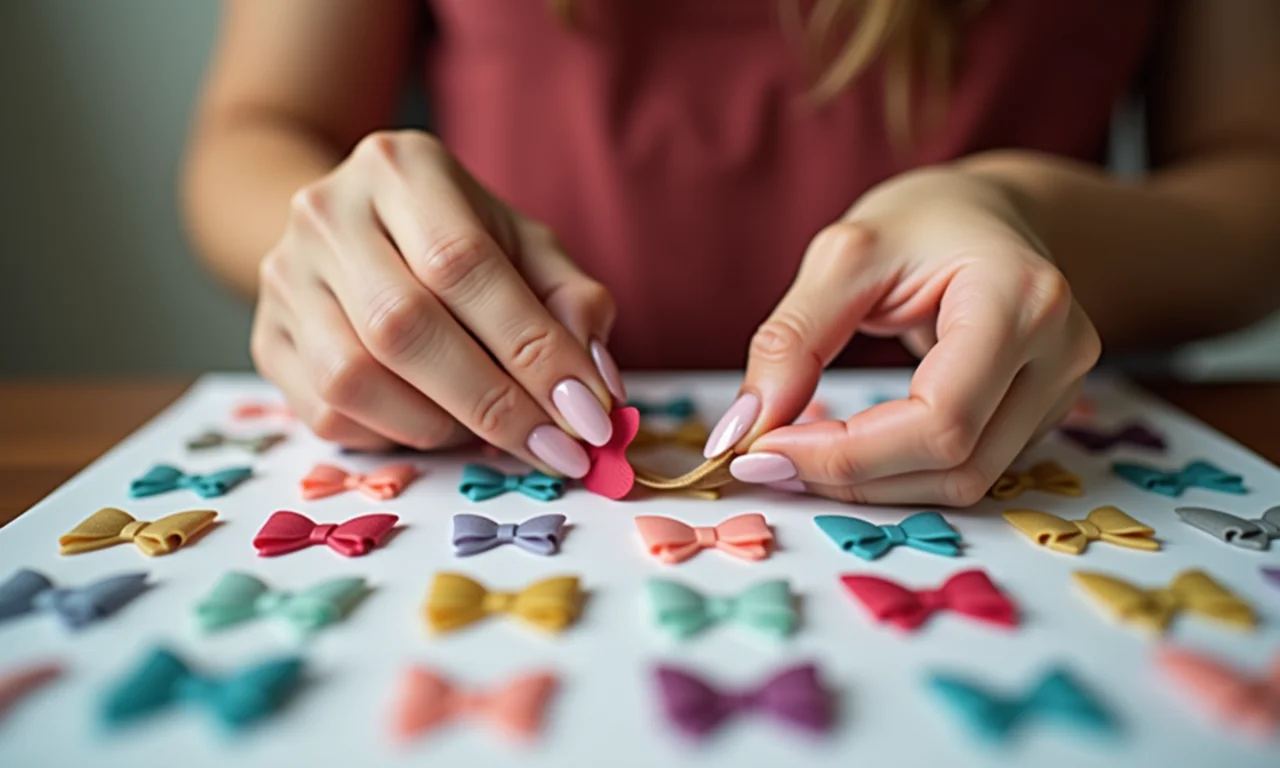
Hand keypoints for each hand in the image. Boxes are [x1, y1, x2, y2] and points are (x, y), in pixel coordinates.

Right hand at [251, 130, 625, 476]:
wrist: (350, 228)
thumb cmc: (455, 241)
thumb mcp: (524, 247)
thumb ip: (569, 300)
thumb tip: (595, 381)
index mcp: (402, 169)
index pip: (465, 264)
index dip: (532, 349)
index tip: (589, 414)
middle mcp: (328, 214)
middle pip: (404, 327)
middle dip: (495, 402)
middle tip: (558, 449)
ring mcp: (284, 279)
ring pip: (356, 378)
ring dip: (441, 425)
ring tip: (494, 429)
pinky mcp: (265, 340)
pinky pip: (328, 413)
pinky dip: (395, 435)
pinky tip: (435, 421)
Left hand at [706, 166, 1100, 504]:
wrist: (990, 214)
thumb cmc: (924, 221)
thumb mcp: (844, 255)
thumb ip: (792, 338)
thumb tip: (746, 430)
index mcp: (1021, 300)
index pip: (940, 418)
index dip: (848, 454)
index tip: (766, 450)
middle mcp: (1058, 352)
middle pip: (956, 463)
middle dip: (851, 475)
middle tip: (770, 457)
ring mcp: (1059, 390)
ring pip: (965, 482)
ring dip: (872, 485)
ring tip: (802, 450)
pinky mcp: (1041, 416)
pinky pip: (968, 470)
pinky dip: (897, 472)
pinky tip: (850, 446)